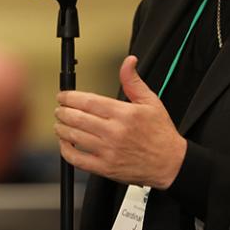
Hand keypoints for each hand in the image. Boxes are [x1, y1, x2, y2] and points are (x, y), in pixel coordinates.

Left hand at [54, 55, 186, 188]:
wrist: (170, 162)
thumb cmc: (161, 133)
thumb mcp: (151, 101)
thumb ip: (133, 81)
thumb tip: (128, 62)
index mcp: (124, 114)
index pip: (88, 102)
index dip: (70, 97)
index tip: (64, 96)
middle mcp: (114, 132)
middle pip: (77, 118)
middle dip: (62, 111)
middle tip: (60, 109)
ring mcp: (108, 151)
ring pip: (74, 137)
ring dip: (61, 128)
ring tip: (59, 124)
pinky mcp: (105, 167)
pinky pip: (77, 159)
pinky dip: (66, 150)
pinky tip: (66, 143)